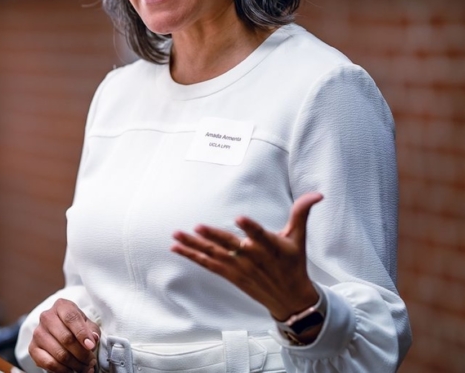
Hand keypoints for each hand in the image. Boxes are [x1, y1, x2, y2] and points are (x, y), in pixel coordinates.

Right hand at [29, 298, 99, 372]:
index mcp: (61, 306)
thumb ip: (92, 331)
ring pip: (59, 353)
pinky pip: (49, 363)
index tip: (91, 346)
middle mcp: (47, 317)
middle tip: (91, 362)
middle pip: (66, 338)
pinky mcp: (33, 348)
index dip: (82, 333)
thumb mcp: (87, 324)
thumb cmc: (76, 327)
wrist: (59, 331)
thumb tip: (92, 340)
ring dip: (75, 364)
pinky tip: (71, 370)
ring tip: (84, 368)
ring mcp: (38, 333)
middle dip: (82, 354)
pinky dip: (63, 370)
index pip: (71, 318)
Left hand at [170, 192, 322, 321]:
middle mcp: (254, 258)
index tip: (240, 218)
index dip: (251, 228)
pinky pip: (209, 265)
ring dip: (194, 246)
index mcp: (272, 247)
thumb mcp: (299, 237)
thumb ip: (302, 212)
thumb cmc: (293, 263)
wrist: (290, 298)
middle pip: (232, 246)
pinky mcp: (231, 275)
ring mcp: (240, 268)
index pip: (261, 235)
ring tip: (177, 235)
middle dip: (214, 237)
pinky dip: (193, 257)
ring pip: (215, 255)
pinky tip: (177, 248)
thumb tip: (317, 194)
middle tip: (198, 227)